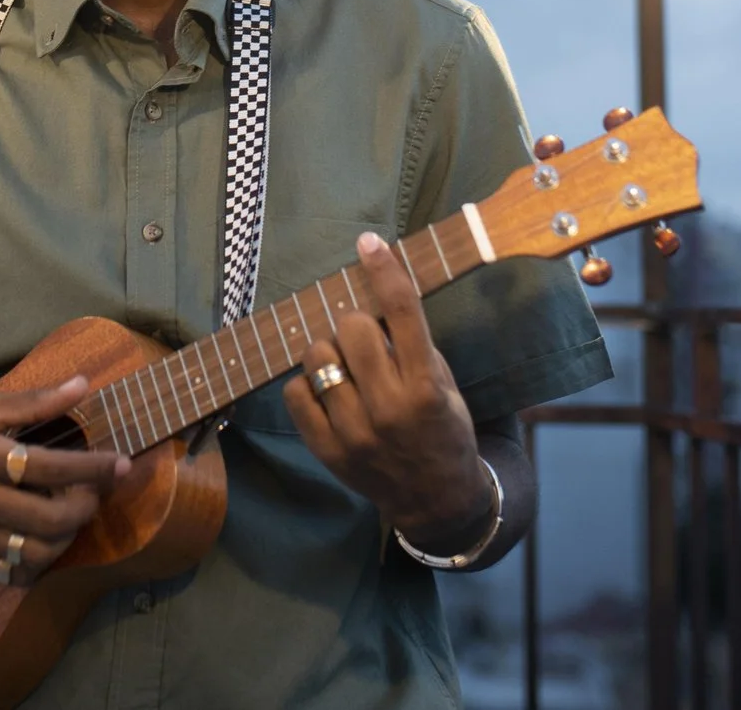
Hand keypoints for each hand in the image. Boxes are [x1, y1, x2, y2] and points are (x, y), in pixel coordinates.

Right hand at [0, 378, 131, 585]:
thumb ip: (31, 401)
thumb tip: (83, 386)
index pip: (50, 466)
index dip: (93, 467)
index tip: (121, 462)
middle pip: (49, 518)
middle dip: (85, 506)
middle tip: (94, 490)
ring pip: (34, 553)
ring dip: (66, 537)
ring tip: (71, 513)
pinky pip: (10, 573)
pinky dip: (37, 562)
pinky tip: (44, 539)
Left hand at [283, 233, 492, 550]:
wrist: (436, 499)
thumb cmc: (444, 430)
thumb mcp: (446, 386)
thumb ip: (414, 346)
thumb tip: (375, 296)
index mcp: (426, 388)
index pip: (402, 313)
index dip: (384, 271)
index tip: (369, 242)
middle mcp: (388, 409)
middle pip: (350, 328)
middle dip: (354, 322)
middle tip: (364, 338)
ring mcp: (354, 433)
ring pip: (316, 357)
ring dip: (328, 351)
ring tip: (345, 366)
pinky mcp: (327, 450)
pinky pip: (294, 392)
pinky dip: (307, 384)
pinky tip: (327, 391)